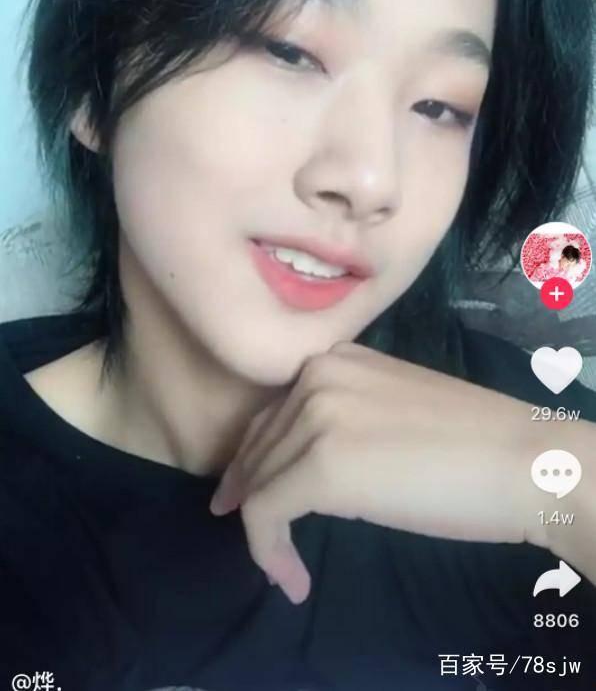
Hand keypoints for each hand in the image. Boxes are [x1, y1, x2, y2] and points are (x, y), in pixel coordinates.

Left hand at [208, 341, 545, 604]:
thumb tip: (308, 463)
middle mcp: (316, 376)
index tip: (251, 496)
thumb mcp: (391, 409)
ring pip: (257, 481)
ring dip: (263, 533)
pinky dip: (269, 552)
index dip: (255, 460)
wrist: (523, 460)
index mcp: (335, 357)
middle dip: (249, 494)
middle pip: (259, 446)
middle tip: (259, 537)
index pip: (274, 413)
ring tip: (283, 569)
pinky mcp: (320, 467)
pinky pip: (265, 514)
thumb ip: (345, 419)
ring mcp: (315, 417)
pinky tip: (293, 581)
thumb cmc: (474, 442)